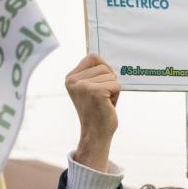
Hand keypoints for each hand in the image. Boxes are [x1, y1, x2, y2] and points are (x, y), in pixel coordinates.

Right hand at [66, 54, 119, 171]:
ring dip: (113, 89)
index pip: (93, 57)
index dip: (104, 69)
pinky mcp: (95, 92)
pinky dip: (116, 95)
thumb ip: (94, 72)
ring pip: (111, 76)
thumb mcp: (91, 86)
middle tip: (102, 98)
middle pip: (104, 66)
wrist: (95, 134)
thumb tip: (99, 55)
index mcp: (70, 77)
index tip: (100, 85)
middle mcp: (73, 80)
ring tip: (104, 102)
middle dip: (110, 82)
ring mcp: (83, 86)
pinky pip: (116, 85)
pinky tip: (107, 106)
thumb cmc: (98, 109)